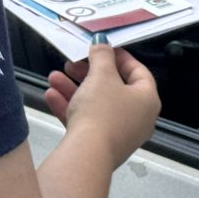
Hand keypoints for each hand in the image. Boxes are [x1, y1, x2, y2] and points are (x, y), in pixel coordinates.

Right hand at [45, 45, 159, 167]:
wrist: (87, 155)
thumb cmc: (101, 111)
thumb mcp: (101, 75)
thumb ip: (101, 55)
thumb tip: (102, 42)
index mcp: (147, 100)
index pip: (138, 72)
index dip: (119, 57)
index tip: (102, 48)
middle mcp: (138, 118)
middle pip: (113, 88)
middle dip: (88, 73)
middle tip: (73, 63)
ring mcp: (119, 133)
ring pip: (96, 104)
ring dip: (74, 89)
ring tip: (54, 77)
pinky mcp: (101, 145)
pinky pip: (87, 121)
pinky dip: (71, 107)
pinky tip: (51, 96)